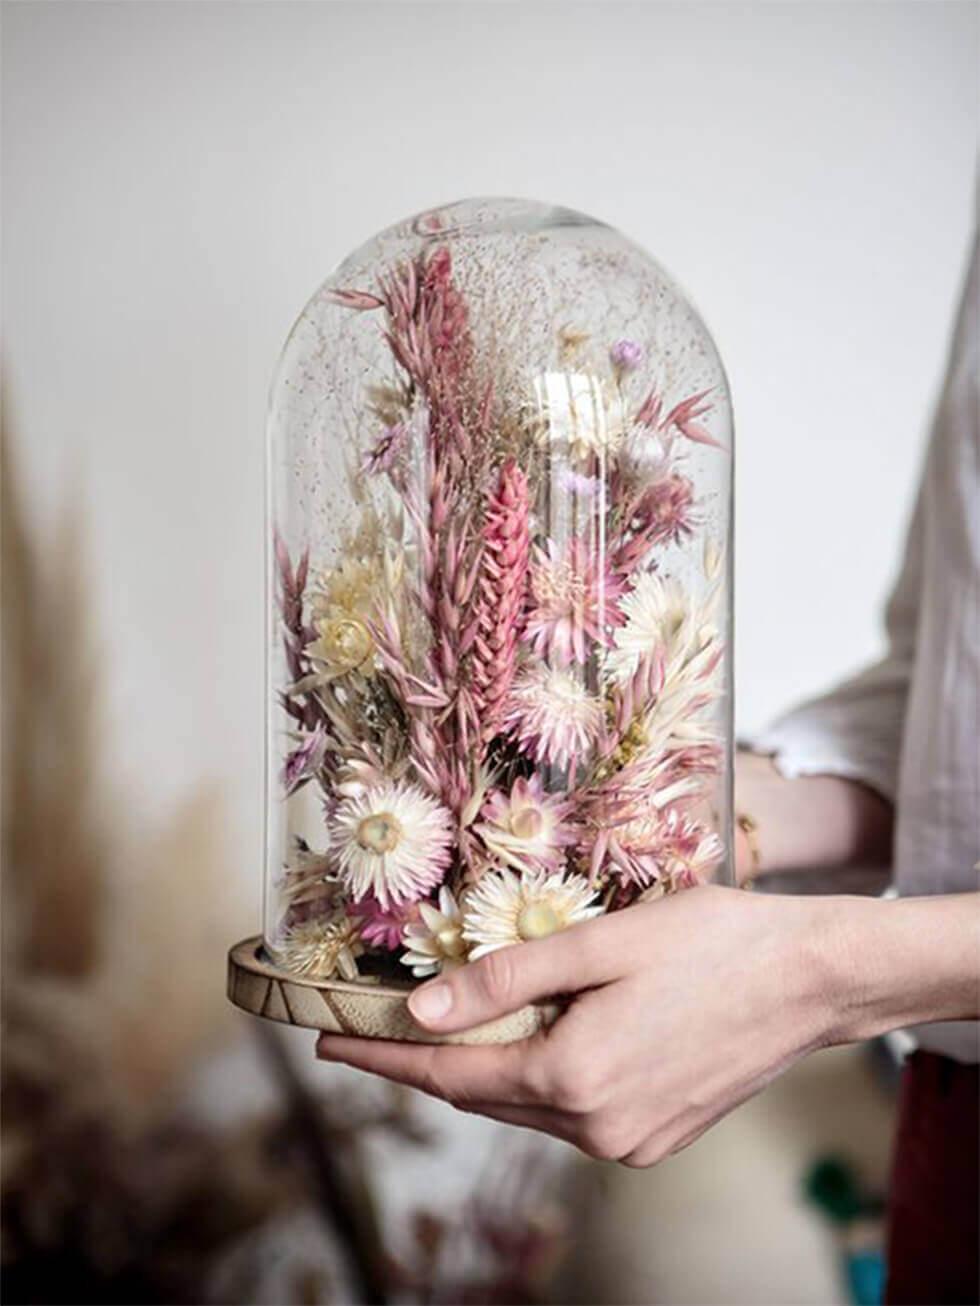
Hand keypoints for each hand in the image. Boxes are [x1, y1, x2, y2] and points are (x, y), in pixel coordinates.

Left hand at [316, 885, 844, 1166]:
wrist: (811, 979)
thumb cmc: (713, 943)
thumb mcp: (600, 944)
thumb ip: (506, 979)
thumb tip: (423, 1011)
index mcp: (573, 1077)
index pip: (450, 1072)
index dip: (384, 1056)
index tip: (331, 1041)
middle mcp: (597, 1127)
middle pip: (483, 1096)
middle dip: (423, 1064)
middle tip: (371, 1032)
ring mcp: (631, 1141)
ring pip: (526, 1108)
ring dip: (482, 1072)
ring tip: (440, 1033)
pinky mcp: (657, 1136)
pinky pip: (571, 1115)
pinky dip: (536, 1083)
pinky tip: (529, 1046)